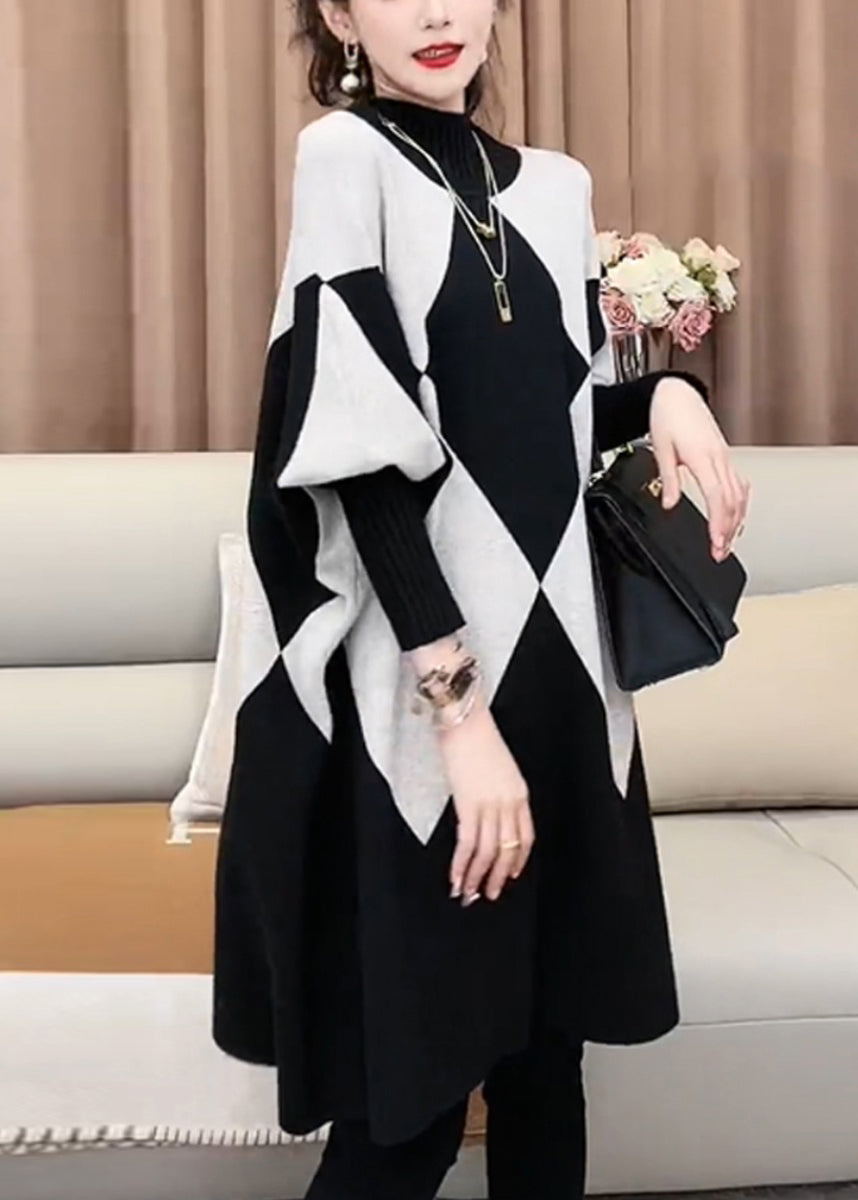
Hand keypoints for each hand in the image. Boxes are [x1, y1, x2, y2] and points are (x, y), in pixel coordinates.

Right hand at [436, 692, 535, 905]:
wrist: (465, 720)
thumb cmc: (477, 737)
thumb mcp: (498, 767)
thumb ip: (498, 791)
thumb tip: (484, 812)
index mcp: (520, 793)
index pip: (525, 837)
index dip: (517, 860)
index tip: (510, 875)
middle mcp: (509, 802)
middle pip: (508, 850)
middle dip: (498, 876)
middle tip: (488, 895)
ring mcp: (490, 805)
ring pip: (488, 853)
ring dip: (477, 878)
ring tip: (469, 895)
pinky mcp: (468, 804)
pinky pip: (468, 844)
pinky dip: (461, 866)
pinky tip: (455, 879)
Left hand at [649, 378, 750, 559]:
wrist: (677, 393)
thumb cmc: (668, 415)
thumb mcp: (660, 448)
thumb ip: (667, 478)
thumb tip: (668, 503)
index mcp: (703, 457)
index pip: (717, 497)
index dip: (718, 523)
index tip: (716, 543)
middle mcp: (719, 458)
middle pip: (732, 501)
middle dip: (729, 530)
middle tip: (721, 553)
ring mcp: (725, 457)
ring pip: (740, 494)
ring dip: (736, 520)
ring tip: (729, 542)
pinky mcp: (725, 455)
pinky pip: (739, 483)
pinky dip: (740, 503)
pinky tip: (737, 516)